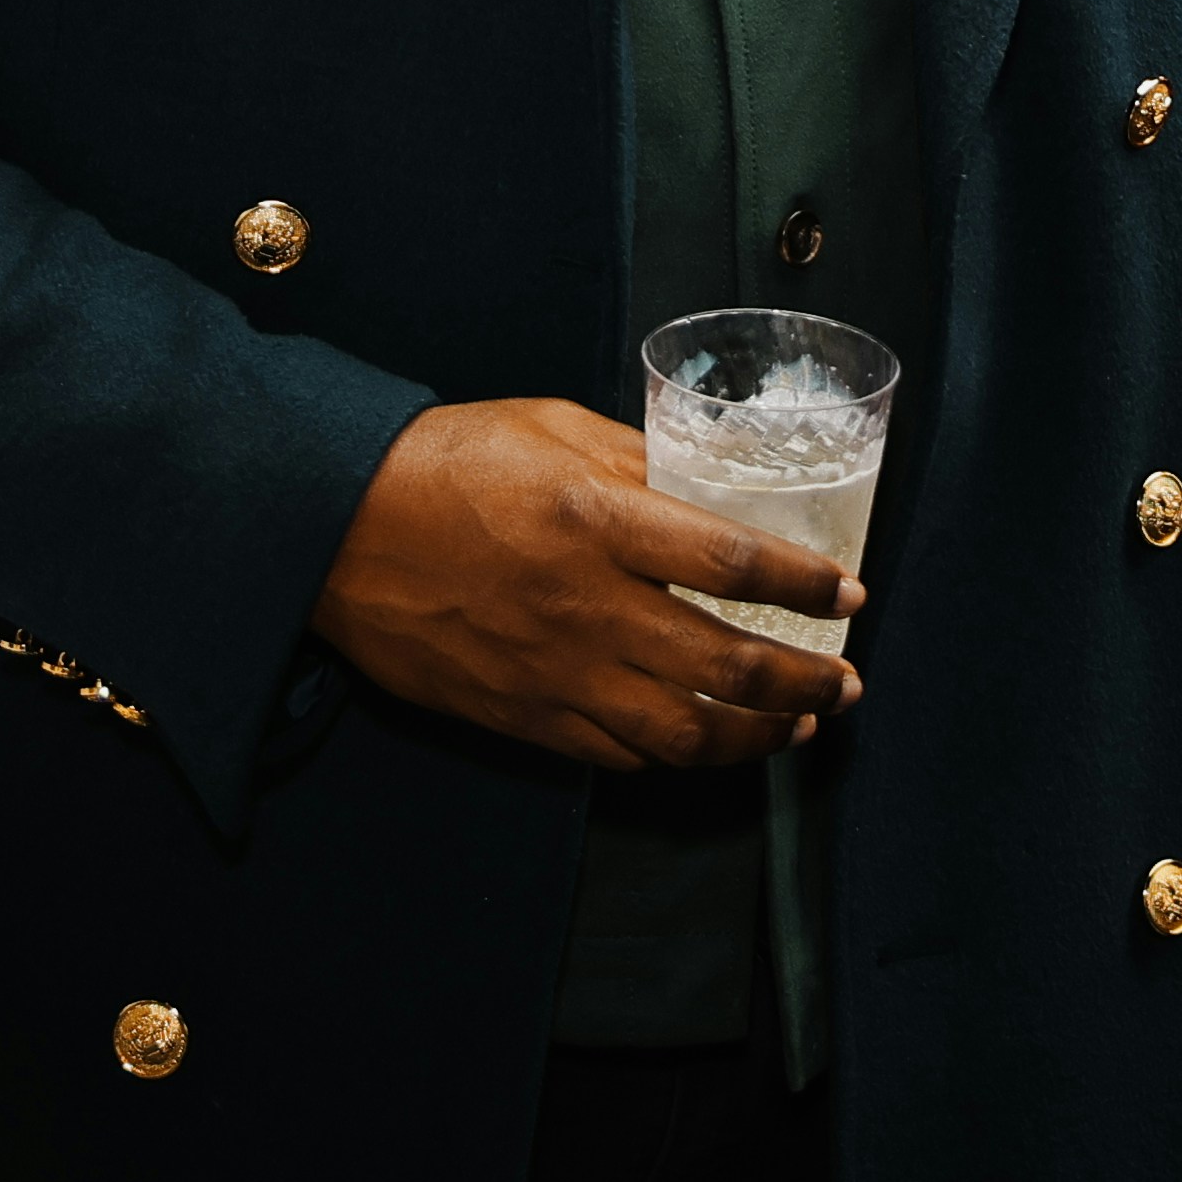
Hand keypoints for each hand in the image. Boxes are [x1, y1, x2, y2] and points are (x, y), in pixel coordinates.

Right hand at [306, 398, 865, 770]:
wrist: (331, 527)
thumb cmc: (442, 461)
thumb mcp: (548, 425)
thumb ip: (634, 458)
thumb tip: (706, 482)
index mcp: (597, 519)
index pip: (733, 563)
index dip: (805, 586)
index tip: (850, 594)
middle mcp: (586, 606)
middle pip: (725, 664)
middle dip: (804, 682)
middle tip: (846, 683)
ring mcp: (554, 672)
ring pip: (682, 732)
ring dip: (756, 738)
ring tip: (797, 727)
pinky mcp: (521, 715)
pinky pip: (617, 754)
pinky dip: (674, 756)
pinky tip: (704, 742)